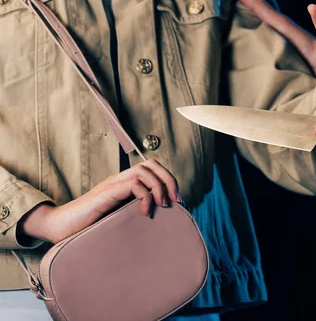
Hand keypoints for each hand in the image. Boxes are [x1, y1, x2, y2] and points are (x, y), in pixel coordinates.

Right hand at [18, 159, 179, 243]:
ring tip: (163, 206)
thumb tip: (161, 221)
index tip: (177, 200)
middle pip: (151, 164)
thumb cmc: (88, 226)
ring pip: (144, 171)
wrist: (60, 228)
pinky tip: (145, 213)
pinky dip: (145, 197)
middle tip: (175, 200)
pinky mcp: (106, 193)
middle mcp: (119, 180)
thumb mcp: (119, 218)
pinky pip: (133, 185)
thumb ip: (135, 213)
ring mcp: (111, 184)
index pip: (152, 168)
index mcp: (124, 184)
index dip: (169, 179)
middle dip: (169, 179)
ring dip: (159, 187)